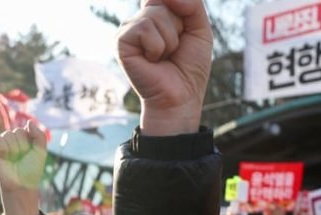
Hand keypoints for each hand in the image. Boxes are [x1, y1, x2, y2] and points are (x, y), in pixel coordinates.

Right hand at [0, 122, 46, 214]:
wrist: (22, 184)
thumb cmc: (32, 170)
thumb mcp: (41, 151)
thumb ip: (39, 135)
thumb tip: (28, 122)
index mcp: (24, 140)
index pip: (26, 129)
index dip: (29, 142)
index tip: (30, 152)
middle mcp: (12, 141)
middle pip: (16, 131)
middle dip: (22, 145)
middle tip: (21, 157)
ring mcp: (2, 145)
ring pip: (7, 134)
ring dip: (13, 148)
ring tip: (13, 158)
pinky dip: (3, 147)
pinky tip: (5, 156)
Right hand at [117, 0, 212, 135]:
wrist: (181, 98)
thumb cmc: (189, 67)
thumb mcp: (200, 29)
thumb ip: (192, 4)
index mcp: (156, 14)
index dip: (182, 9)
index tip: (185, 31)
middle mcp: (140, 19)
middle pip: (164, 2)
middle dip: (178, 27)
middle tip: (174, 50)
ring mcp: (128, 30)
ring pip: (155, 15)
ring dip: (170, 40)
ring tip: (164, 56)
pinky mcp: (120, 41)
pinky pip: (144, 28)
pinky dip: (157, 47)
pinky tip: (153, 60)